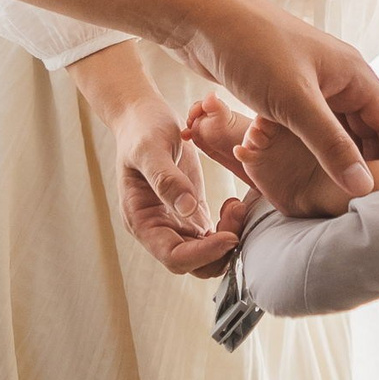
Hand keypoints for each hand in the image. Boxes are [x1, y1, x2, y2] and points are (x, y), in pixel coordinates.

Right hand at [112, 95, 251, 276]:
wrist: (144, 116)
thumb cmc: (142, 130)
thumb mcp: (150, 149)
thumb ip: (167, 179)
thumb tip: (187, 209)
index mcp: (140, 220)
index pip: (172, 256)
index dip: (202, 253)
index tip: (229, 237)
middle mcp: (157, 229)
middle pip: (192, 263)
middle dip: (218, 249)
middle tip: (237, 214)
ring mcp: (174, 223)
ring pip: (206, 253)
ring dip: (226, 239)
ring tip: (237, 207)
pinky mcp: (191, 213)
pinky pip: (212, 235)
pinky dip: (228, 228)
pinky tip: (234, 205)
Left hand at [190, 2, 378, 212]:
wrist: (202, 18)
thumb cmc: (252, 49)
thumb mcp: (296, 103)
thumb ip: (332, 146)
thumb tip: (365, 187)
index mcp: (354, 74)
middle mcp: (339, 77)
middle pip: (368, 127)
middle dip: (367, 161)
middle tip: (364, 201)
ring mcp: (312, 82)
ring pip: (336, 127)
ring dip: (334, 154)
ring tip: (333, 190)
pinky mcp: (285, 88)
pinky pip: (307, 123)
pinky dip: (306, 144)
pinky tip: (297, 165)